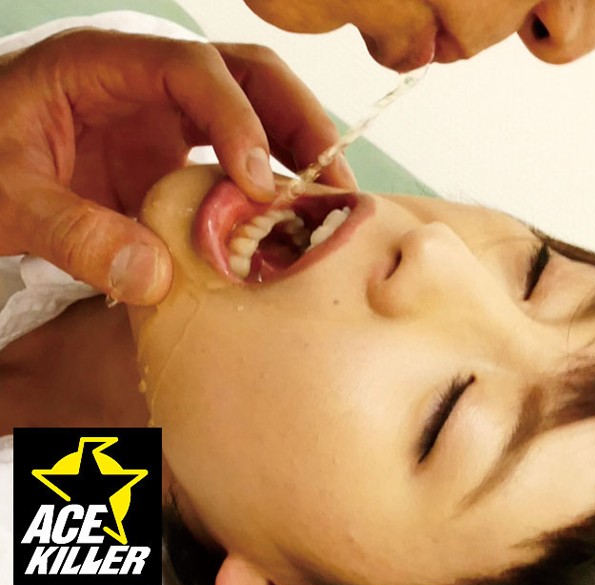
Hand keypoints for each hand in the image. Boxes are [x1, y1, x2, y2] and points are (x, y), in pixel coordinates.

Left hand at [0, 28, 354, 304]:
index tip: (257, 185)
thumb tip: (157, 279)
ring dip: (297, 149)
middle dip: (298, 122)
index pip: (193, 69)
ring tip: (330, 202)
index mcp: (105, 66)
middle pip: (248, 74)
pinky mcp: (173, 152)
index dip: (237, 119)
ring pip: (256, 107)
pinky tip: (286, 221)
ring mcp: (165, 114)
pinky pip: (236, 154)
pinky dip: (269, 182)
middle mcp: (149, 80)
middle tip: (331, 183)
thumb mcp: (3, 198)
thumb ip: (72, 233)